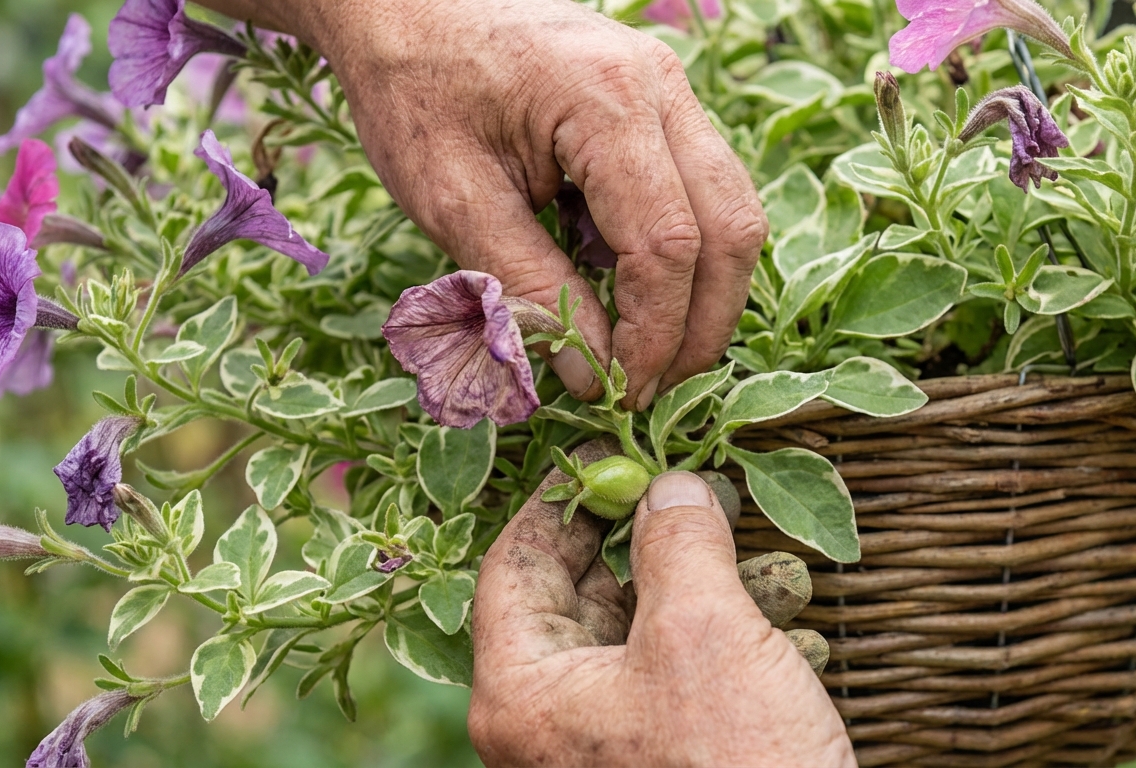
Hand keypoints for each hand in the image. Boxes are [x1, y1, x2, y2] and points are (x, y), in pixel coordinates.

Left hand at [198, 0, 767, 408]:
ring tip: (643, 351)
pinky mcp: (661, 104)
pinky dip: (678, 254)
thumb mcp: (453, 200)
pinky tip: (624, 288)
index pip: (667, 242)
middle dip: (700, 324)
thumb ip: (528, 288)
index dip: (654, 333)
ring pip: (731, 210)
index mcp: (607, 100)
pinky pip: (701, 191)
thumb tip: (592, 375)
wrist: (403, 9)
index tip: (624, 392)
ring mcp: (670, 89)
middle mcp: (661, 86)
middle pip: (729, 228)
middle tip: (651, 388)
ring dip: (699, 293)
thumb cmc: (414, 92)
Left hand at [467, 442, 855, 766]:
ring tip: (742, 535)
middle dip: (636, 536)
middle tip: (679, 484)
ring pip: (634, 633)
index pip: (512, 567)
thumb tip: (669, 487)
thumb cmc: (732, 767)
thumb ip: (678, 543)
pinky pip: (675, 676)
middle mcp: (549, 723)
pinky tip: (775, 599)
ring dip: (691, 580)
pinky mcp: (662, 757)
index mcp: (523, 692)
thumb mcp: (703, 633)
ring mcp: (605, 746)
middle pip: (574, 597)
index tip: (603, 453)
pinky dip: (718, 632)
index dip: (557, 500)